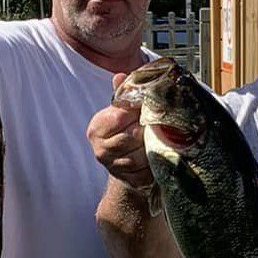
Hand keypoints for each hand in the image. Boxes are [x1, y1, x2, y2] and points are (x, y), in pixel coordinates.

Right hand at [87, 74, 156, 194]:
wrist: (125, 163)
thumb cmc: (124, 130)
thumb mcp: (120, 110)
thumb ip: (122, 94)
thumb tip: (120, 76)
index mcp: (96, 129)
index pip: (120, 117)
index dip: (136, 111)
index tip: (148, 107)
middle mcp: (101, 150)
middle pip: (131, 137)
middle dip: (147, 129)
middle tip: (159, 122)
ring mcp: (115, 168)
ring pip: (140, 155)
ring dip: (153, 146)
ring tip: (160, 137)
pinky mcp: (129, 181)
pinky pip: (147, 171)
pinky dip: (156, 163)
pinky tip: (160, 154)